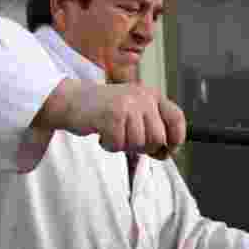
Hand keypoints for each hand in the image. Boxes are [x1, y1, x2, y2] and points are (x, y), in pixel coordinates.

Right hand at [34, 78, 186, 158]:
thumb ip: (152, 127)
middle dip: (143, 147)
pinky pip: (119, 145)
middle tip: (126, 140)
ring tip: (112, 133)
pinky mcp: (112, 115)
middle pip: (157, 138)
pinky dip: (109, 146)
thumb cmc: (105, 111)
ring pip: (138, 144)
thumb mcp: (135, 112)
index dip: (176, 139)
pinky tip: (102, 134)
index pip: (177, 118)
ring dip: (124, 146)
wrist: (71, 100)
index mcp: (152, 95)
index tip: (167, 151)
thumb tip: (167, 152)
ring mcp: (128, 105)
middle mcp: (143, 97)